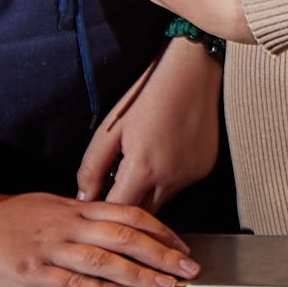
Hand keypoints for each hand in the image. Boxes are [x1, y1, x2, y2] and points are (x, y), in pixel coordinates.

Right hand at [0, 190, 196, 286]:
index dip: (160, 231)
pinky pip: (73, 281)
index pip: (128, 215)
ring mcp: (51, 250)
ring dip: (141, 274)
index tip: (182, 247)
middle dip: (162, 255)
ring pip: (106, 260)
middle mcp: (68, 226)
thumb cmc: (2, 218)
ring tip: (166, 285)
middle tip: (188, 270)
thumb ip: (80, 219)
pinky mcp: (32, 273)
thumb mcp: (47, 207)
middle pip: (125, 237)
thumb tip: (111, 229)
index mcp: (74, 209)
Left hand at [80, 38, 224, 206]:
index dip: (103, 209)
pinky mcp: (204, 170)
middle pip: (141, 213)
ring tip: (140, 167)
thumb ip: (92, 167)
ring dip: (147, 195)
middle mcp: (171, 179)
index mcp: (144, 168)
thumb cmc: (148, 94)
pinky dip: (167, 182)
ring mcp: (191, 176)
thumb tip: (83, 195)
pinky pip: (179, 187)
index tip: (96, 200)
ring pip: (162, 203)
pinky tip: (164, 157)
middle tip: (114, 186)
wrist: (193, 72)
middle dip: (125, 204)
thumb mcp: (111, 129)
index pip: (117, 210)